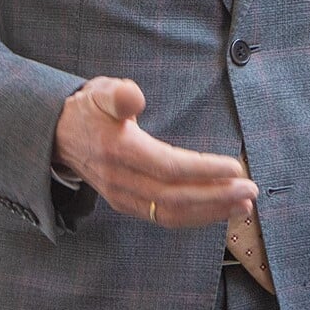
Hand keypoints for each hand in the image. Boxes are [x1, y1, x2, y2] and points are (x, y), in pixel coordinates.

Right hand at [52, 76, 256, 227]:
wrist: (59, 136)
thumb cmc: (89, 110)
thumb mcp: (99, 92)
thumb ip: (117, 94)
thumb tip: (134, 95)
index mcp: (119, 151)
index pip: (167, 167)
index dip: (202, 169)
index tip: (234, 167)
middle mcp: (121, 181)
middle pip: (173, 197)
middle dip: (216, 197)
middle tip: (250, 191)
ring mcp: (124, 197)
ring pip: (171, 214)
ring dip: (211, 212)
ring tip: (243, 206)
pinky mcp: (129, 205)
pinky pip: (164, 218)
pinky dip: (195, 218)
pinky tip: (220, 211)